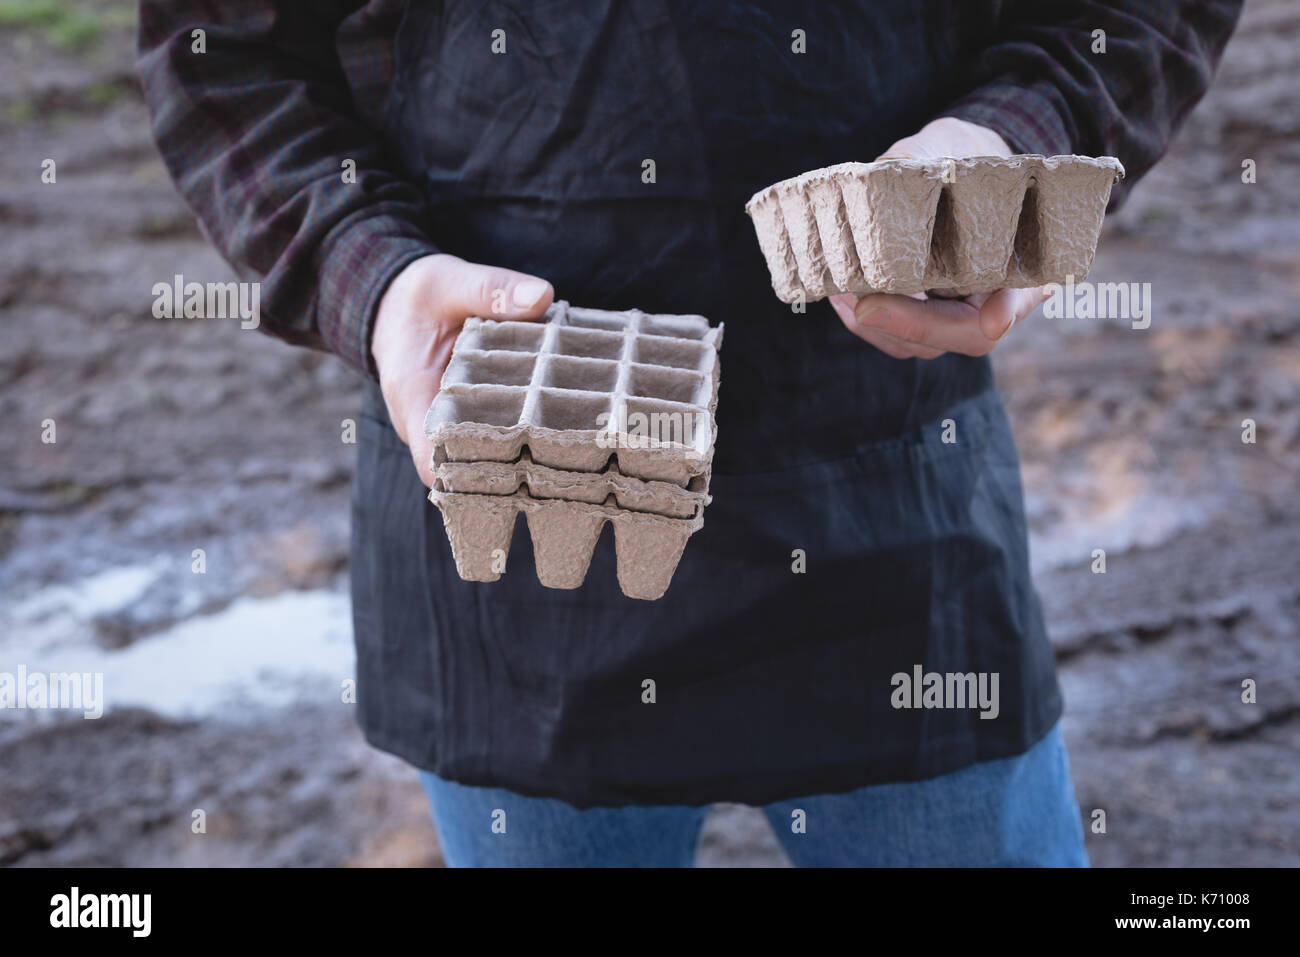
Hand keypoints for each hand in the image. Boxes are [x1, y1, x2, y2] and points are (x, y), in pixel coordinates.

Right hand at [370, 253, 552, 485]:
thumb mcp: (450, 282)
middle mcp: (424, 422)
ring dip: (516, 459)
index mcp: (412, 395)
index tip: (515, 470)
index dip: (468, 477)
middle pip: (463, 469)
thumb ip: (492, 290)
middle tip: (561, 463)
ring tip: (568, 456)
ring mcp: (444, 425)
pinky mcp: (464, 418)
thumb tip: (541, 296)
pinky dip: (518, 439)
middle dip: (506, 474)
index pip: (431, 461)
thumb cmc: (419, 295)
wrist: (396, 302)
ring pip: (478, 457)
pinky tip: (561, 435)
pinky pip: (489, 438)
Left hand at [830, 116, 1049, 358]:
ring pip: (926, 345)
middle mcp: (998, 297)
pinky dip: (870, 323)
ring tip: (842, 293)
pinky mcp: (926, 319)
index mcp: (1023, 260)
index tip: (994, 319)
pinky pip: (901, 339)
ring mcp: (961, 315)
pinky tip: (841, 296)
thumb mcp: (948, 149)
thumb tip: (893, 171)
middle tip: (865, 305)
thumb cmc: (956, 156)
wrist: (953, 168)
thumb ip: (927, 163)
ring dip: (880, 327)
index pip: (1020, 295)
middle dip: (912, 324)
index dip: (1007, 310)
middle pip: (966, 335)